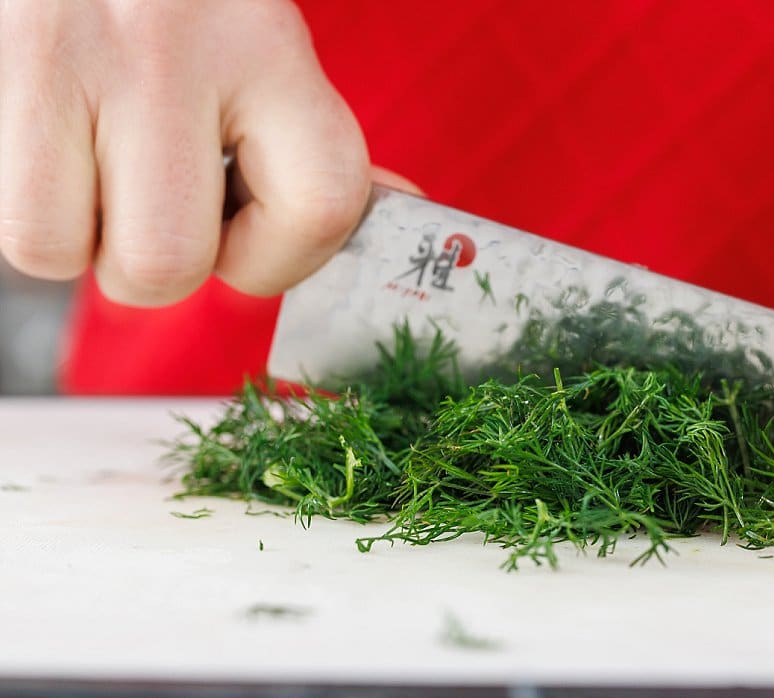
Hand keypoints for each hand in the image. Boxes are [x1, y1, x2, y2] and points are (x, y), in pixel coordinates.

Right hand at [0, 0, 372, 305]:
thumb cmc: (190, 12)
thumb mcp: (270, 58)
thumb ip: (318, 145)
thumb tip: (406, 214)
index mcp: (273, 48)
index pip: (321, 210)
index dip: (278, 260)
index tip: (244, 233)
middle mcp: (172, 46)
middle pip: (169, 262)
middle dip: (161, 267)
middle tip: (155, 207)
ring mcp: (66, 50)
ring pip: (62, 251)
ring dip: (83, 243)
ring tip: (97, 179)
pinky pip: (10, 222)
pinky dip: (35, 215)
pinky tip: (58, 161)